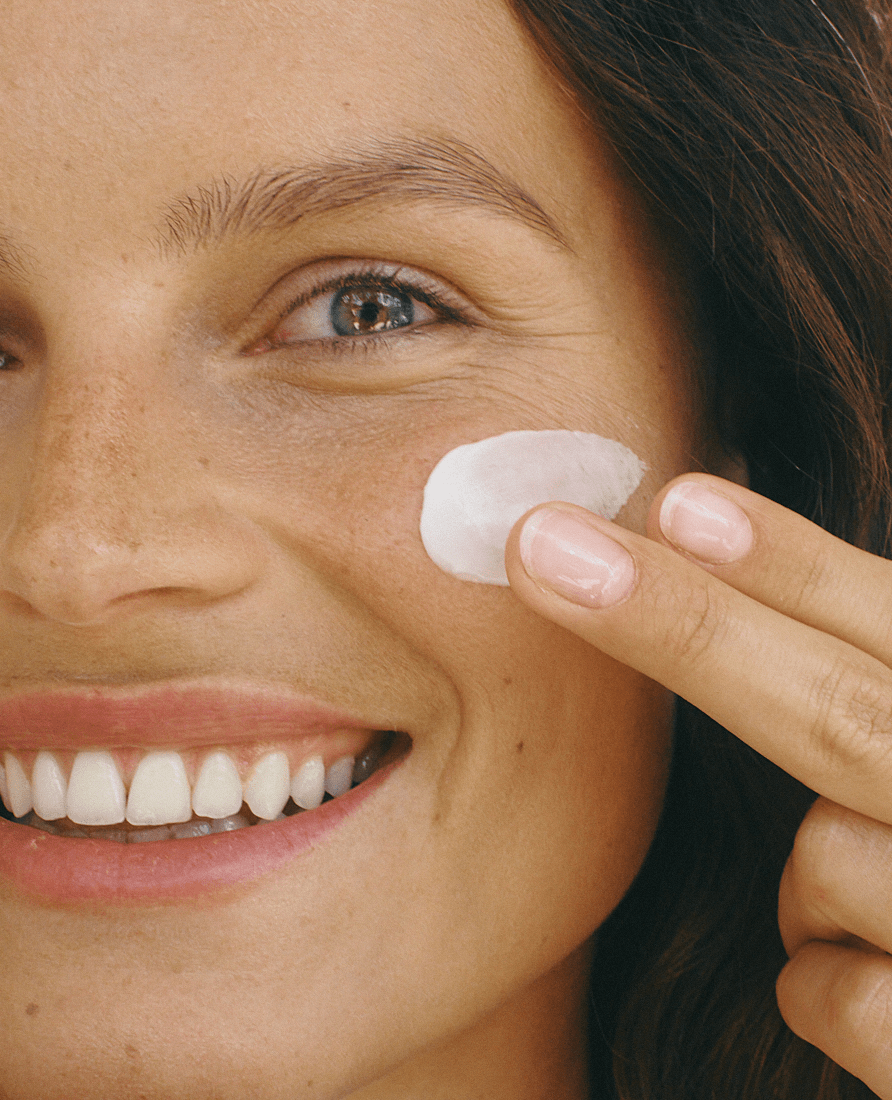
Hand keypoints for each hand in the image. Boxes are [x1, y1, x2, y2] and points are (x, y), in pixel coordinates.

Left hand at [504, 473, 891, 1095]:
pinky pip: (838, 997)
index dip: (793, 563)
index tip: (675, 503)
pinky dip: (828, 982)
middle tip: (542, 548)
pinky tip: (876, 978)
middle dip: (689, 630)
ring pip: (827, 862)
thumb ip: (862, 683)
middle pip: (842, 716)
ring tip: (870, 897)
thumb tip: (706, 558)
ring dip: (810, 880)